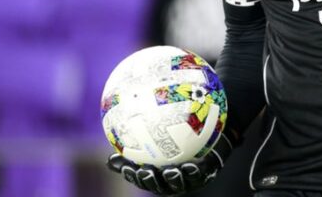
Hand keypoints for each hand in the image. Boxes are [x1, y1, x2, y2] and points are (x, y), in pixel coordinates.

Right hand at [106, 133, 234, 194]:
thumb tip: (114, 139)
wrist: (207, 137)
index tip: (126, 166)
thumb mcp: (157, 139)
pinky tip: (189, 166)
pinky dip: (193, 172)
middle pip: (158, 185)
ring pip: (178, 184)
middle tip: (145, 171)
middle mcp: (170, 181)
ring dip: (173, 179)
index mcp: (156, 174)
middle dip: (151, 181)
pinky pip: (199, 176)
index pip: (140, 177)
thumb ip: (137, 141)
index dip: (132, 175)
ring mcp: (187, 180)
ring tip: (169, 171)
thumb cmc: (178, 139)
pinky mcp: (204, 176)